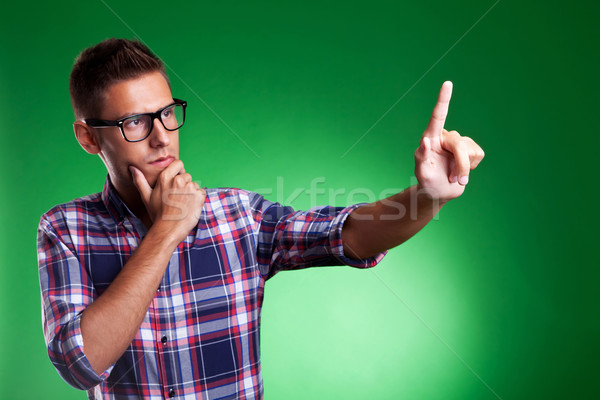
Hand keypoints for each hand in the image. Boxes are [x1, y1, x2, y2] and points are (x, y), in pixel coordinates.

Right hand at [130, 160, 205, 240]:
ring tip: (182, 204)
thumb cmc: (157, 214)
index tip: (177, 181)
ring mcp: (190, 187)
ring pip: (194, 185)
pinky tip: (190, 207)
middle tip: (177, 198)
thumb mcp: (146, 197)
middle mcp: (178, 180)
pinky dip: (198, 199)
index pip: (178, 163)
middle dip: (184, 184)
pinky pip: (201, 192)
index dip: (179, 171)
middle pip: (187, 175)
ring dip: (191, 192)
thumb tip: (132, 168)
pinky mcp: (199, 195)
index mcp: (165, 177)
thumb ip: (140, 180)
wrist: (169, 230)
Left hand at [414, 81, 484, 201]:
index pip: (438, 116)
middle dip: (461, 165)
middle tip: (454, 179)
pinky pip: (478, 154)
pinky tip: (461, 171)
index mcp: (430, 138)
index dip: (443, 99)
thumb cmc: (427, 183)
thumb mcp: (422, 174)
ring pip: (470, 151)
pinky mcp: (470, 149)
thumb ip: (421, 158)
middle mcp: (444, 137)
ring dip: (464, 169)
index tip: (447, 83)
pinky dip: (471, 167)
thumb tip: (424, 141)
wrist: (439, 192)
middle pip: (460, 145)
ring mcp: (458, 142)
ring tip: (453, 176)